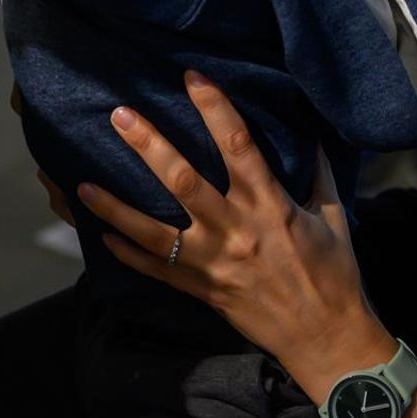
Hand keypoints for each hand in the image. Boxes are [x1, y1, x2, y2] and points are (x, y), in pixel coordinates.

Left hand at [76, 72, 400, 403]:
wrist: (327, 340)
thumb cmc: (335, 275)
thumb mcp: (333, 217)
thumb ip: (318, 173)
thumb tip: (308, 133)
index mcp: (271, 206)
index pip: (239, 145)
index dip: (215, 108)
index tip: (191, 77)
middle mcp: (236, 231)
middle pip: (184, 182)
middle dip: (149, 146)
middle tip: (120, 116)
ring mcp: (214, 264)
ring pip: (155, 233)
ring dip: (116, 208)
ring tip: (81, 185)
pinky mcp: (203, 291)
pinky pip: (157, 272)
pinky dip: (128, 255)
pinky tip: (101, 236)